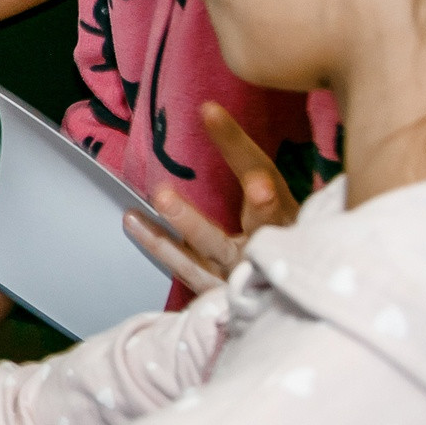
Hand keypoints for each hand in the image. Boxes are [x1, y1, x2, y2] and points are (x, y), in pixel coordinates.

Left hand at [122, 103, 300, 293]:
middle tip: (249, 179)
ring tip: (163, 195)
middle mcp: (268, 244)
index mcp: (289, 218)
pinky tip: (133, 221)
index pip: (265, 173)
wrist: (292, 313)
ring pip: (216, 245)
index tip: (209, 111)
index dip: (237, 145)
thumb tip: (239, 139)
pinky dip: (160, 247)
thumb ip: (270, 188)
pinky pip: (187, 269)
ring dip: (190, 221)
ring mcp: (243, 273)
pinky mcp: (220, 296)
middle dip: (253, 185)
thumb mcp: (289, 220)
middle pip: (260, 210)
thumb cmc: (284, 253)